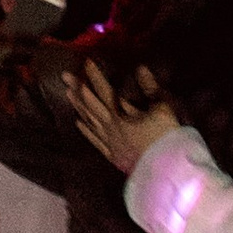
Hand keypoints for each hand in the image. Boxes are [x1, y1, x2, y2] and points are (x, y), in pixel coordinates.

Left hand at [73, 60, 179, 174]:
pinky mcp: (113, 155)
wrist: (167, 171)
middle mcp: (111, 126)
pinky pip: (95, 141)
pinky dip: (86, 130)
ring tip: (68, 94)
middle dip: (78, 87)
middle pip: (90, 103)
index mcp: (121, 113)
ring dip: (78, 106)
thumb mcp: (163, 109)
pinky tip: (78, 123)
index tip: (86, 62)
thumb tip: (140, 68)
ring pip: (89, 120)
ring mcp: (110, 141)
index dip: (95, 75)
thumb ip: (150, 88)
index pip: (104, 89)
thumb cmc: (166, 138)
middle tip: (65, 76)